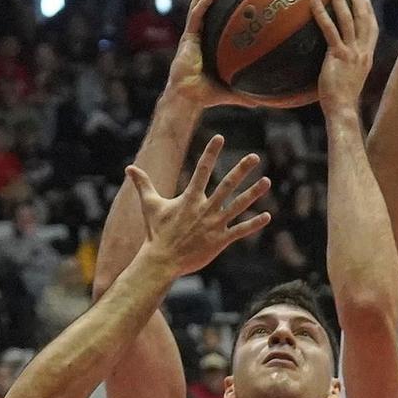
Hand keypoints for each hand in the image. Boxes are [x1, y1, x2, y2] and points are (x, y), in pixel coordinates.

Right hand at [126, 136, 270, 277]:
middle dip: (241, 170)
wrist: (161, 261)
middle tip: (255, 156)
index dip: (211, 153)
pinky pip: (240, 230)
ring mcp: (214, 225)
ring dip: (253, 193)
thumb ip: (143, 184)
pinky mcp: (220, 241)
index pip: (202, 170)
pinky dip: (254, 224)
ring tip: (267, 181)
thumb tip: (129, 168)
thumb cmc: (156, 233)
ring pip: (238, 206)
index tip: (219, 137)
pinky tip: (267, 216)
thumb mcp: (150, 206)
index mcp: (189, 198)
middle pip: (226, 185)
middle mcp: (204, 209)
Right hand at [164, 0, 252, 110]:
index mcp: (207, 45)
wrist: (188, 98)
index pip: (214, 21)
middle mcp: (199, 37)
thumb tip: (268, 101)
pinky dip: (204, 1)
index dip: (220, 7)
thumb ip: (249, 92)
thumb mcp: (233, 90)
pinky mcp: (187, 38)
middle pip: (204, 9)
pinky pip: (196, 15)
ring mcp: (191, 36)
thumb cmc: (206, 95)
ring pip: (197, 6)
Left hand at [309, 0, 376, 116]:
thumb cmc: (342, 101)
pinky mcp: (338, 55)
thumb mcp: (349, 80)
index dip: (369, 13)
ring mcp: (352, 52)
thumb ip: (346, 68)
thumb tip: (337, 66)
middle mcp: (362, 52)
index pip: (371, 30)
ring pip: (348, 19)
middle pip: (362, 18)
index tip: (366, 0)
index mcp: (366, 58)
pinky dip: (321, 14)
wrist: (343, 110)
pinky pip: (330, 30)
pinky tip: (313, 1)